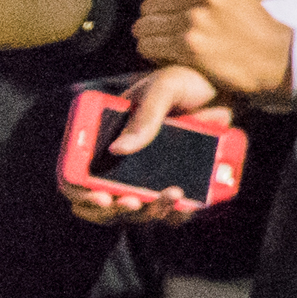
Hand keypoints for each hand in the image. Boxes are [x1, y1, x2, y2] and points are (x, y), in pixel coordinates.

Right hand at [67, 62, 231, 227]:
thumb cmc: (186, 83)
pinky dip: (175, 214)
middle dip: (113, 211)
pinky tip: (187, 204)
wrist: (223, 90)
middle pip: (100, 204)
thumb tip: (118, 149)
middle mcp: (117, 163)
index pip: (73, 174)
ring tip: (172, 193)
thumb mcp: (164, 88)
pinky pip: (169, 213)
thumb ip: (145, 116)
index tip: (99, 197)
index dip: (78, 192)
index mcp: (103, 138)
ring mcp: (144, 177)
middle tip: (133, 202)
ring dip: (148, 212)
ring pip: (134, 212)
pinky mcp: (172, 185)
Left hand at [132, 0, 293, 98]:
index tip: (173, 17)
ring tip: (167, 44)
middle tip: (170, 33)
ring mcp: (196, 19)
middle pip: (149, 5)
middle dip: (155, 20)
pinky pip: (148, 46)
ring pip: (144, 26)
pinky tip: (168, 55)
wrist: (276, 56)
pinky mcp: (190, 45)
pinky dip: (153, 53)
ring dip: (151, 37)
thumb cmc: (248, 22)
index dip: (161, 3)